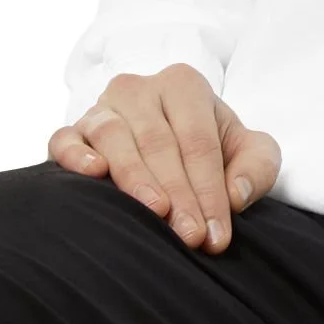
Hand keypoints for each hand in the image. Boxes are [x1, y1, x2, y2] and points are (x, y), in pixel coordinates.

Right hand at [48, 64, 281, 253]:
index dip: (210, 190)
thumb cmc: (215, 150)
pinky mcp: (72, 131)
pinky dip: (75, 154)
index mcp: (184, 86)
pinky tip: (94, 173)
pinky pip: (65, 139)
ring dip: (135, 179)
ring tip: (155, 212)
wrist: (173, 143)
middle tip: (189, 236)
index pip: (199, 142)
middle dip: (179, 194)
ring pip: (115, 139)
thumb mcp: (250, 153)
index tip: (215, 234)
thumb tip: (235, 195)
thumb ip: (257, 168)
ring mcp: (102, 108)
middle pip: (160, 144)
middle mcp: (139, 90)